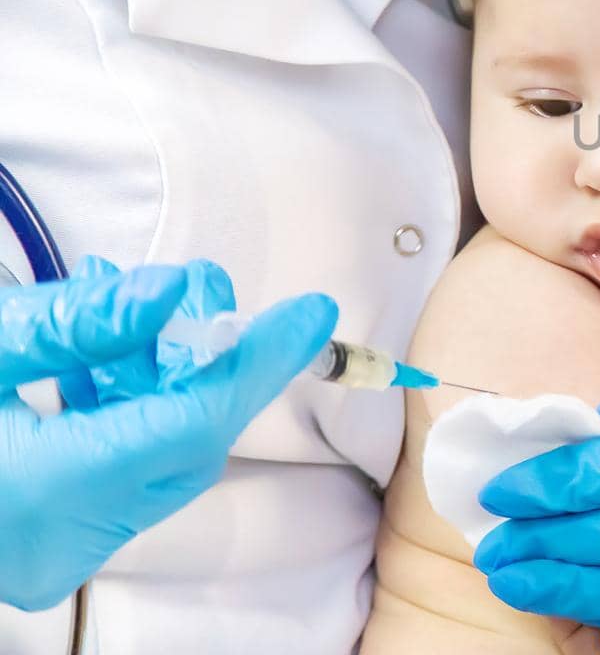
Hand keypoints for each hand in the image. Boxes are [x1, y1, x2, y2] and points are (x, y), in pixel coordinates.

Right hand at [0, 263, 336, 610]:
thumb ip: (78, 323)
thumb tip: (177, 291)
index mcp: (41, 493)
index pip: (190, 425)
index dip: (257, 361)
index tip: (313, 313)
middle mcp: (60, 540)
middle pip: (183, 442)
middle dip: (204, 360)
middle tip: (201, 293)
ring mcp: (53, 552)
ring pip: (157, 454)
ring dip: (159, 374)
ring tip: (129, 305)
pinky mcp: (47, 544)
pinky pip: (120, 470)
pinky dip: (125, 406)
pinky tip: (99, 347)